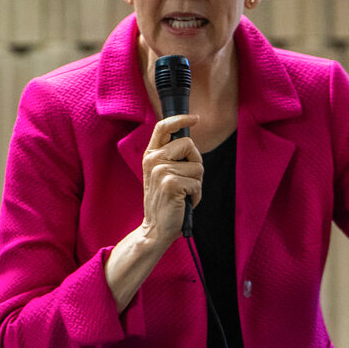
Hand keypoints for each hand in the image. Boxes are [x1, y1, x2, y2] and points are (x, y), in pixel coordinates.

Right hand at [141, 114, 202, 240]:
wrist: (155, 228)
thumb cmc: (165, 201)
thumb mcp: (163, 174)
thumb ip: (171, 157)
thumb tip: (189, 143)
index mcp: (150, 155)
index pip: (163, 127)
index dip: (181, 119)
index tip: (196, 118)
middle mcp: (153, 159)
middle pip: (189, 144)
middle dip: (196, 162)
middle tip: (186, 180)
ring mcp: (160, 171)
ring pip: (197, 166)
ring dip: (197, 183)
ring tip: (183, 194)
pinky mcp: (170, 183)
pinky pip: (197, 183)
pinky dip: (196, 195)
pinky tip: (184, 202)